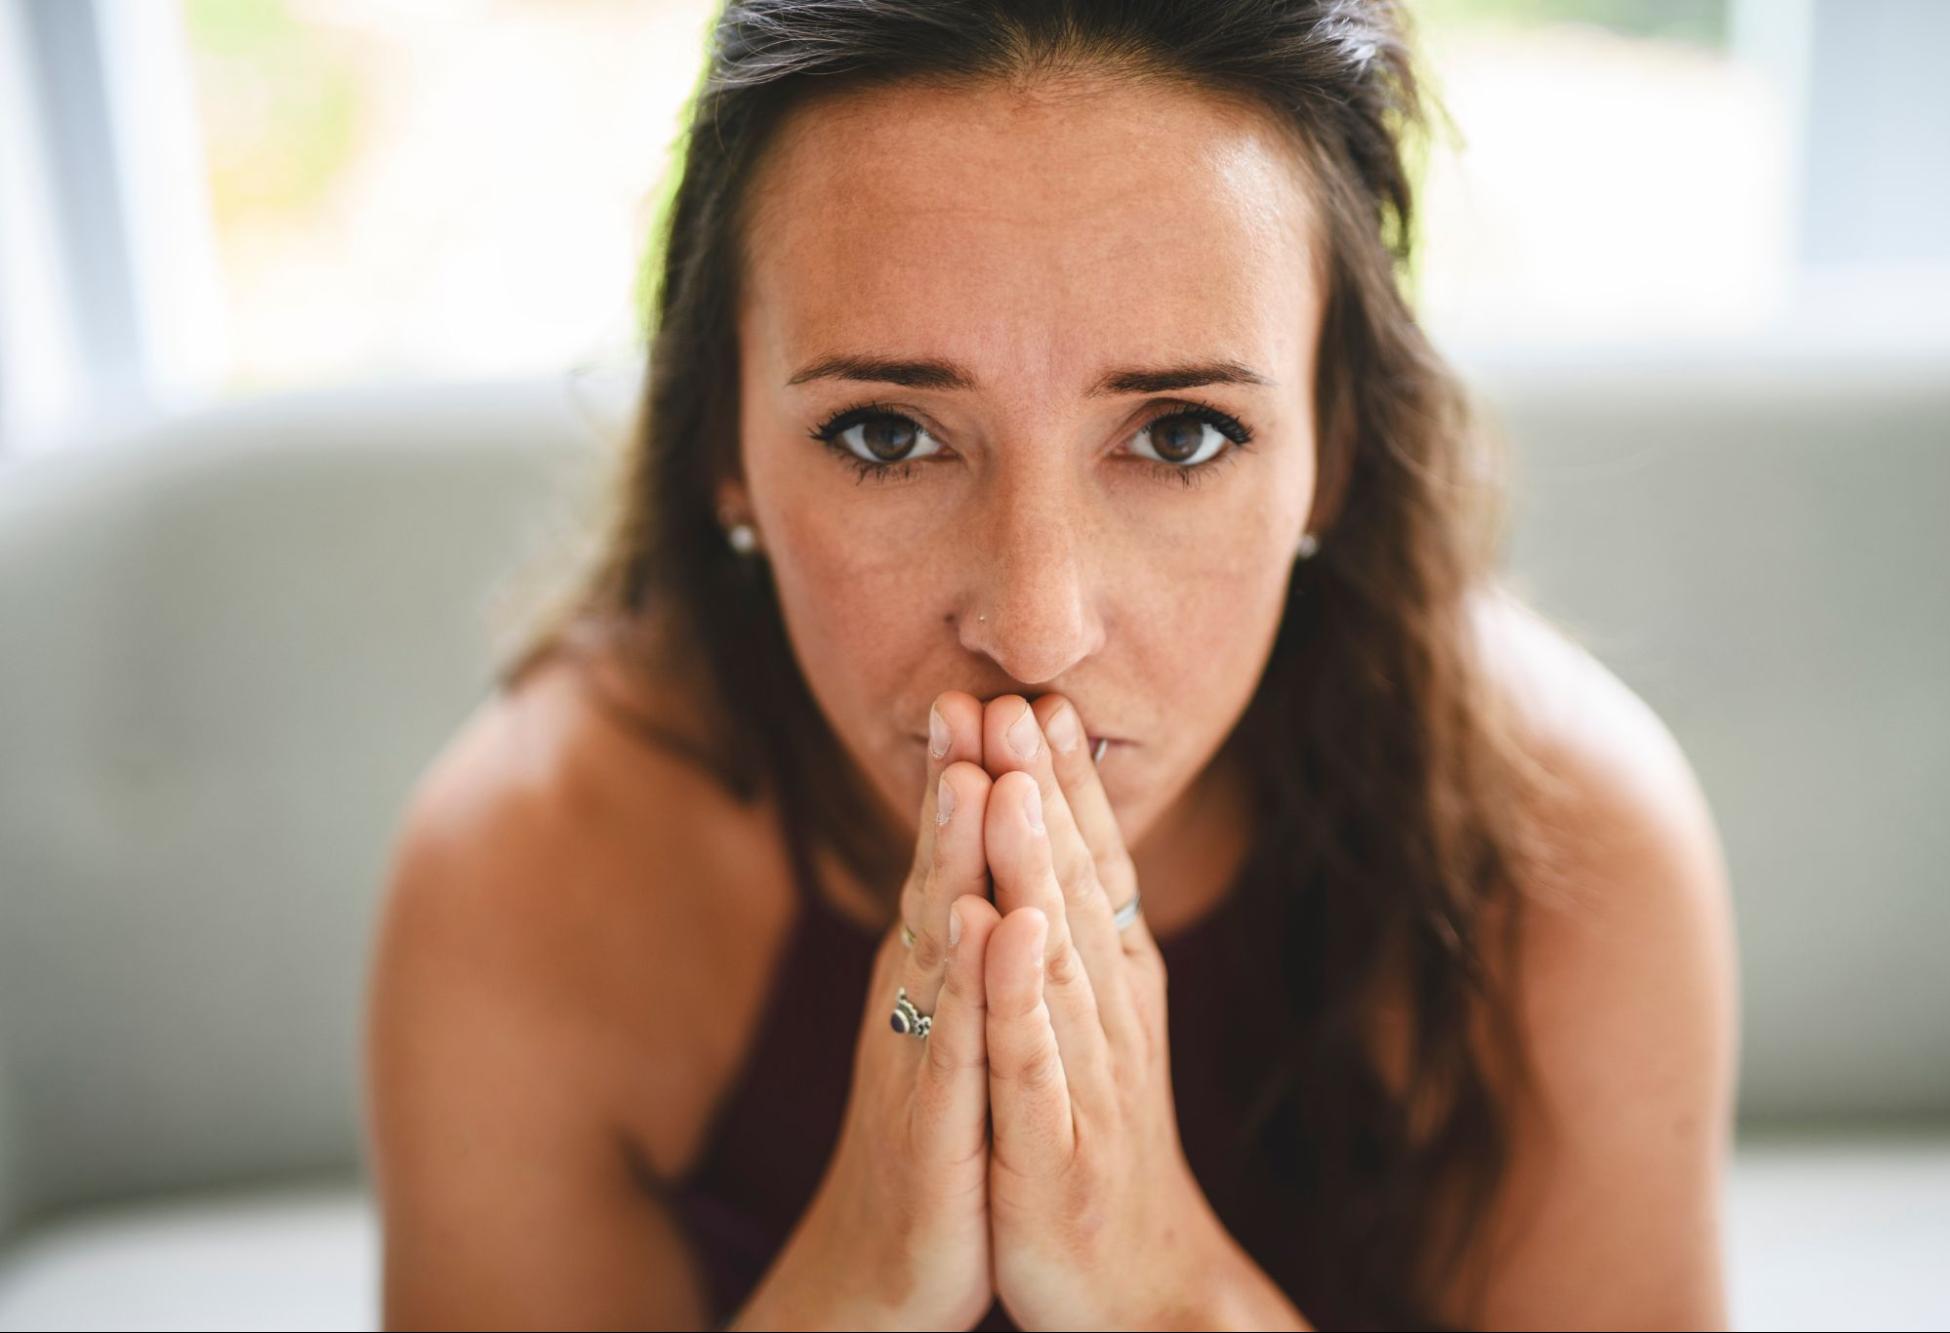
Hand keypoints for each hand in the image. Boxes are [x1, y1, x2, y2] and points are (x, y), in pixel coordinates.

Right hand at [733, 691, 1004, 1330]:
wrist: (886, 1268)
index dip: (969, 778)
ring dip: (951, 859)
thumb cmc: (933, 1137)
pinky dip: (969, 980)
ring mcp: (919, 1058)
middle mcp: (914, 1001)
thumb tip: (966, 866)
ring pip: (937, 944)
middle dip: (954, 786)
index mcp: (928, 974)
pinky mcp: (936, 1124)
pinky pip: (955, 1041)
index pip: (950, 861)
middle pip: (934, 879)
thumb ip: (954, 945)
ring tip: (969, 779)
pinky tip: (981, 924)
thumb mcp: (948, 1026)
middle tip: (966, 694)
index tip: (987, 690)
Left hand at [975, 693, 1246, 1330]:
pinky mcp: (1051, 1146)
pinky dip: (1020, 988)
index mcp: (1108, 990)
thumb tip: (1059, 863)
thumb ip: (1076, 950)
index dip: (1063, 786)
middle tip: (1020, 696)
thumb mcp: (1080, 1038)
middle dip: (1046, 791)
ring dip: (1036, 863)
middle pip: (1077, 888)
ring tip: (1013, 780)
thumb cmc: (1090, 1151)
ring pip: (1056, 954)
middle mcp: (1106, 1020)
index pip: (1089, 868)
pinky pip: (1032, 1056)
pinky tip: (1007, 926)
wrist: (1129, 1290)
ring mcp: (1082, 1080)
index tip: (1035, 698)